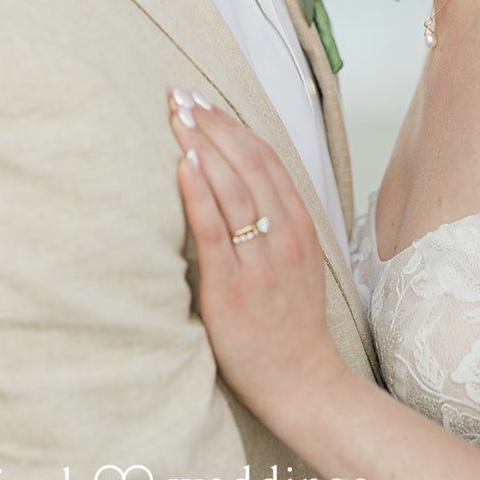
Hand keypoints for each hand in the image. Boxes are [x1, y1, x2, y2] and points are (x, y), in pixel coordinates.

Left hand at [167, 89, 347, 429]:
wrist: (303, 384)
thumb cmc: (291, 325)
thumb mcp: (296, 263)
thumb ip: (275, 225)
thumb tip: (237, 188)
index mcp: (299, 224)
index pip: (265, 157)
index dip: (232, 124)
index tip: (202, 100)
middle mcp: (284, 234)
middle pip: (247, 162)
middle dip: (211, 123)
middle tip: (179, 95)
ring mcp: (261, 260)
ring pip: (233, 187)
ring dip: (203, 144)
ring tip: (176, 116)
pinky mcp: (233, 288)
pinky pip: (216, 231)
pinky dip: (200, 193)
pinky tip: (185, 164)